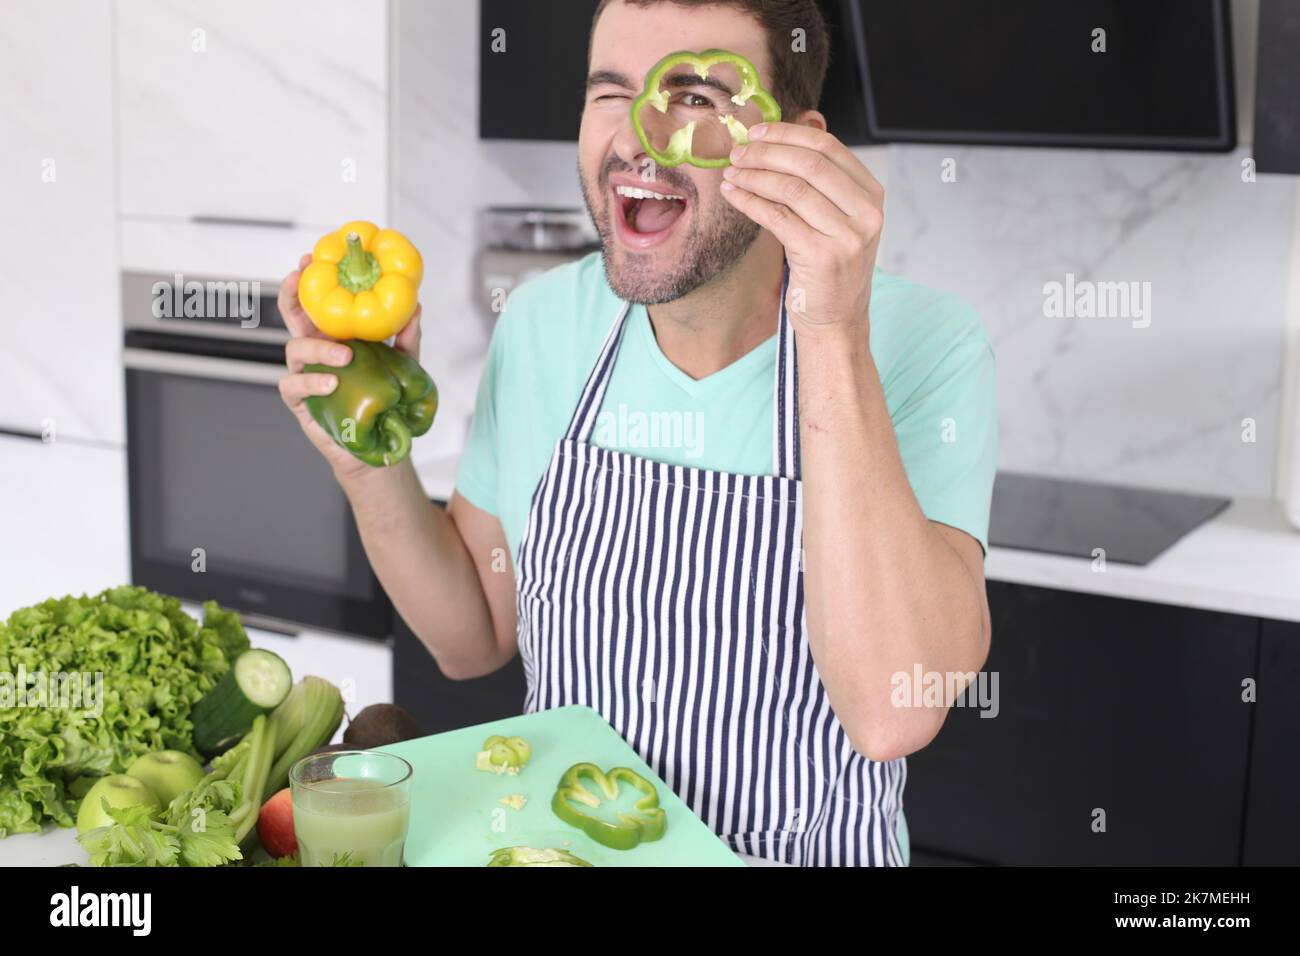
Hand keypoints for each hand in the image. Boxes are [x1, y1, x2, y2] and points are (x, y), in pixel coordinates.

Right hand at [276, 253, 424, 481]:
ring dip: (318, 348)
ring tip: (345, 355)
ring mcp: (305, 374)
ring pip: (295, 350)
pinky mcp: (301, 402)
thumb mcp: (404, 364)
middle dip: (291, 294)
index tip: (309, 258)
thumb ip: (408, 338)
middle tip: (298, 279)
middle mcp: (316, 351)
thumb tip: (416, 307)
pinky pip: (294, 385)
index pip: (316, 303)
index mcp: (335, 336)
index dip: (308, 281)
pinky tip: (332, 383)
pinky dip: (311, 382)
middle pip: (292, 317)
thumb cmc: (387, 399)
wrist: (380, 440)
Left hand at [719, 123, 882, 336]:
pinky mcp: (821, 256)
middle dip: (766, 153)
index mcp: (872, 195)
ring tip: (731, 175)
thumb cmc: (830, 267)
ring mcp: (846, 236)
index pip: (828, 148)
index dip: (788, 135)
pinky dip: (750, 201)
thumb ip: (820, 182)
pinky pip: (776, 217)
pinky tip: (734, 195)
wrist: (836, 320)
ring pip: (790, 188)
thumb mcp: (838, 219)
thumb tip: (781, 139)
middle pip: (808, 164)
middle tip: (737, 153)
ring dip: (753, 177)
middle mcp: (866, 213)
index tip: (757, 133)